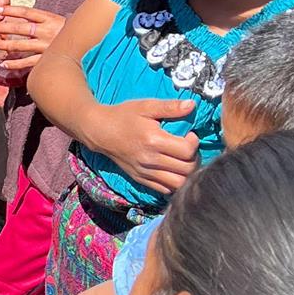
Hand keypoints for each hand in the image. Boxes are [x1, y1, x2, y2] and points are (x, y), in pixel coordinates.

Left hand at [0, 6, 63, 70]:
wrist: (88, 45)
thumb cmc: (69, 32)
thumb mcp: (58, 20)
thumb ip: (42, 20)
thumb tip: (21, 18)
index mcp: (50, 18)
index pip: (26, 12)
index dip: (11, 10)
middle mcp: (47, 31)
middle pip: (20, 28)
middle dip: (3, 27)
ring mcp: (47, 46)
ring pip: (21, 45)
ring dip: (5, 44)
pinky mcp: (47, 59)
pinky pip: (28, 62)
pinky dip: (15, 64)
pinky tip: (4, 64)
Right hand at [81, 98, 199, 193]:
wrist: (99, 131)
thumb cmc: (123, 116)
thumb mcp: (145, 106)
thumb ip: (170, 107)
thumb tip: (192, 105)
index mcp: (153, 140)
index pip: (187, 150)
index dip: (194, 142)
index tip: (189, 134)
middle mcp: (149, 159)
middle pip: (187, 169)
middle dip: (193, 158)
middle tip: (187, 147)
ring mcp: (145, 172)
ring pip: (178, 183)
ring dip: (186, 173)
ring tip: (182, 160)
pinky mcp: (140, 179)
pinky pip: (165, 189)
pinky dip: (174, 182)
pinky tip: (172, 169)